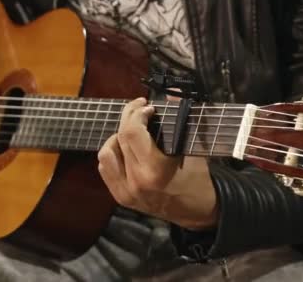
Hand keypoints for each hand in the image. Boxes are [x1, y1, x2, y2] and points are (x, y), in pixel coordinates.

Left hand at [97, 97, 217, 229]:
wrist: (197, 211)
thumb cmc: (198, 177)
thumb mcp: (193, 148)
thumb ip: (180, 119)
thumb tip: (172, 92)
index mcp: (155, 170)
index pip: (132, 132)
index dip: (137, 113)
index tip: (147, 107)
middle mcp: (136, 182)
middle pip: (119, 138)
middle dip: (128, 118)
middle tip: (139, 110)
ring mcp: (126, 191)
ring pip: (106, 153)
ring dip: (117, 137)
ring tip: (131, 132)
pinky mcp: (120, 197)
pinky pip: (105, 168)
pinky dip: (112, 154)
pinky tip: (125, 150)